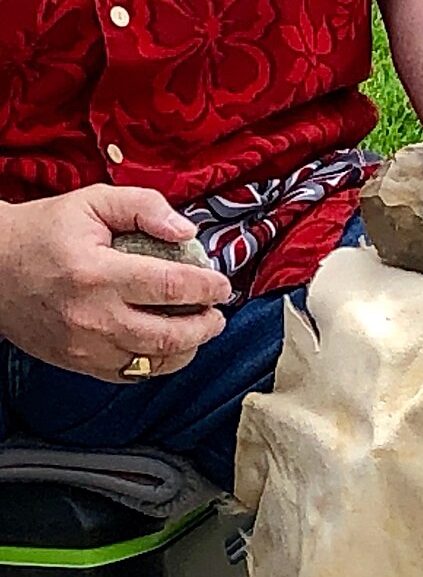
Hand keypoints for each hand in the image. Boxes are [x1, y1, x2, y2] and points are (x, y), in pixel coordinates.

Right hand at [0, 184, 232, 381]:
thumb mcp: (92, 202)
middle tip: (217, 313)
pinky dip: (159, 362)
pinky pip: (133, 374)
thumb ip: (145, 207)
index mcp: (97, 274)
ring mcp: (85, 347)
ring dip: (188, 348)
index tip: (223, 285)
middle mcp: (93, 316)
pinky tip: (169, 345)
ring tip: (200, 329)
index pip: (170, 286)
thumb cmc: (44, 232)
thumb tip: (187, 231)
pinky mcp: (79, 365)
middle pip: (169, 335)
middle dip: (206, 326)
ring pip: (155, 361)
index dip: (207, 287)